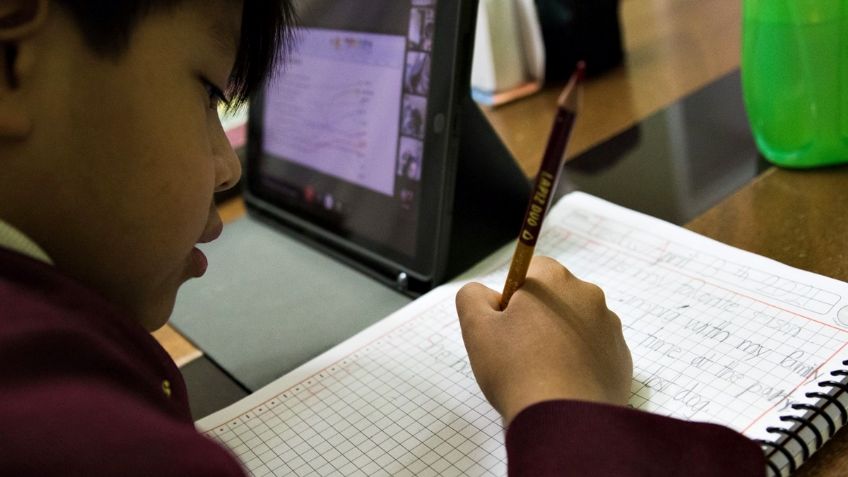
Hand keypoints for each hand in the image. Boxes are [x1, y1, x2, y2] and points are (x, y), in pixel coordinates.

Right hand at [456, 256, 631, 424]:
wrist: (564, 422)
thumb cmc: (517, 371)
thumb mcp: (476, 327)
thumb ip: (472, 296)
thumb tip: (485, 294)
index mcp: (554, 280)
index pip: (529, 271)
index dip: (512, 297)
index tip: (504, 325)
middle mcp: (588, 296)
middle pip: (554, 298)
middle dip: (536, 318)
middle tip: (517, 352)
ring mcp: (610, 328)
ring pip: (574, 325)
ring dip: (558, 340)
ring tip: (540, 373)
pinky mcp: (621, 359)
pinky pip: (593, 352)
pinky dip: (578, 363)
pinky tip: (561, 385)